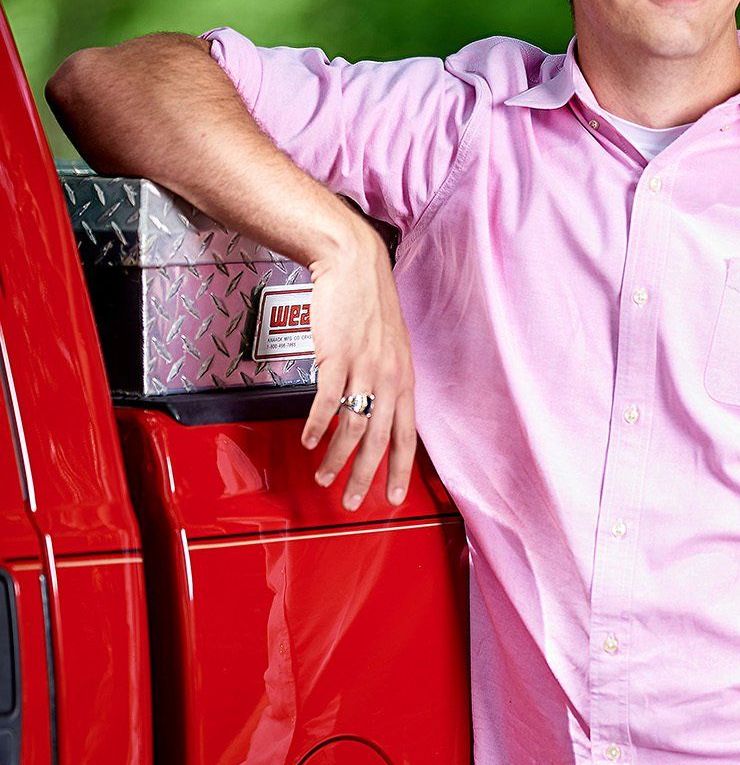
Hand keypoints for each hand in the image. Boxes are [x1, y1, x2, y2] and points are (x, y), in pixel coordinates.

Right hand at [300, 227, 416, 511]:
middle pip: (379, 440)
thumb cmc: (368, 302)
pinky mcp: (338, 356)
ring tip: (323, 476)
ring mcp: (364, 367)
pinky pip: (327, 402)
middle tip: (352, 500)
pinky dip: (316, 427)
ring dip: (335, 458)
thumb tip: (379, 409)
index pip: (407, 435)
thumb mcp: (391, 345)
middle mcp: (389, 376)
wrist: (353, 263)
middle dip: (366, 477)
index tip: (392, 496)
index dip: (399, 469)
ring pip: (353, 428)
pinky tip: (307, 440)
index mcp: (405, 377)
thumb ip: (388, 378)